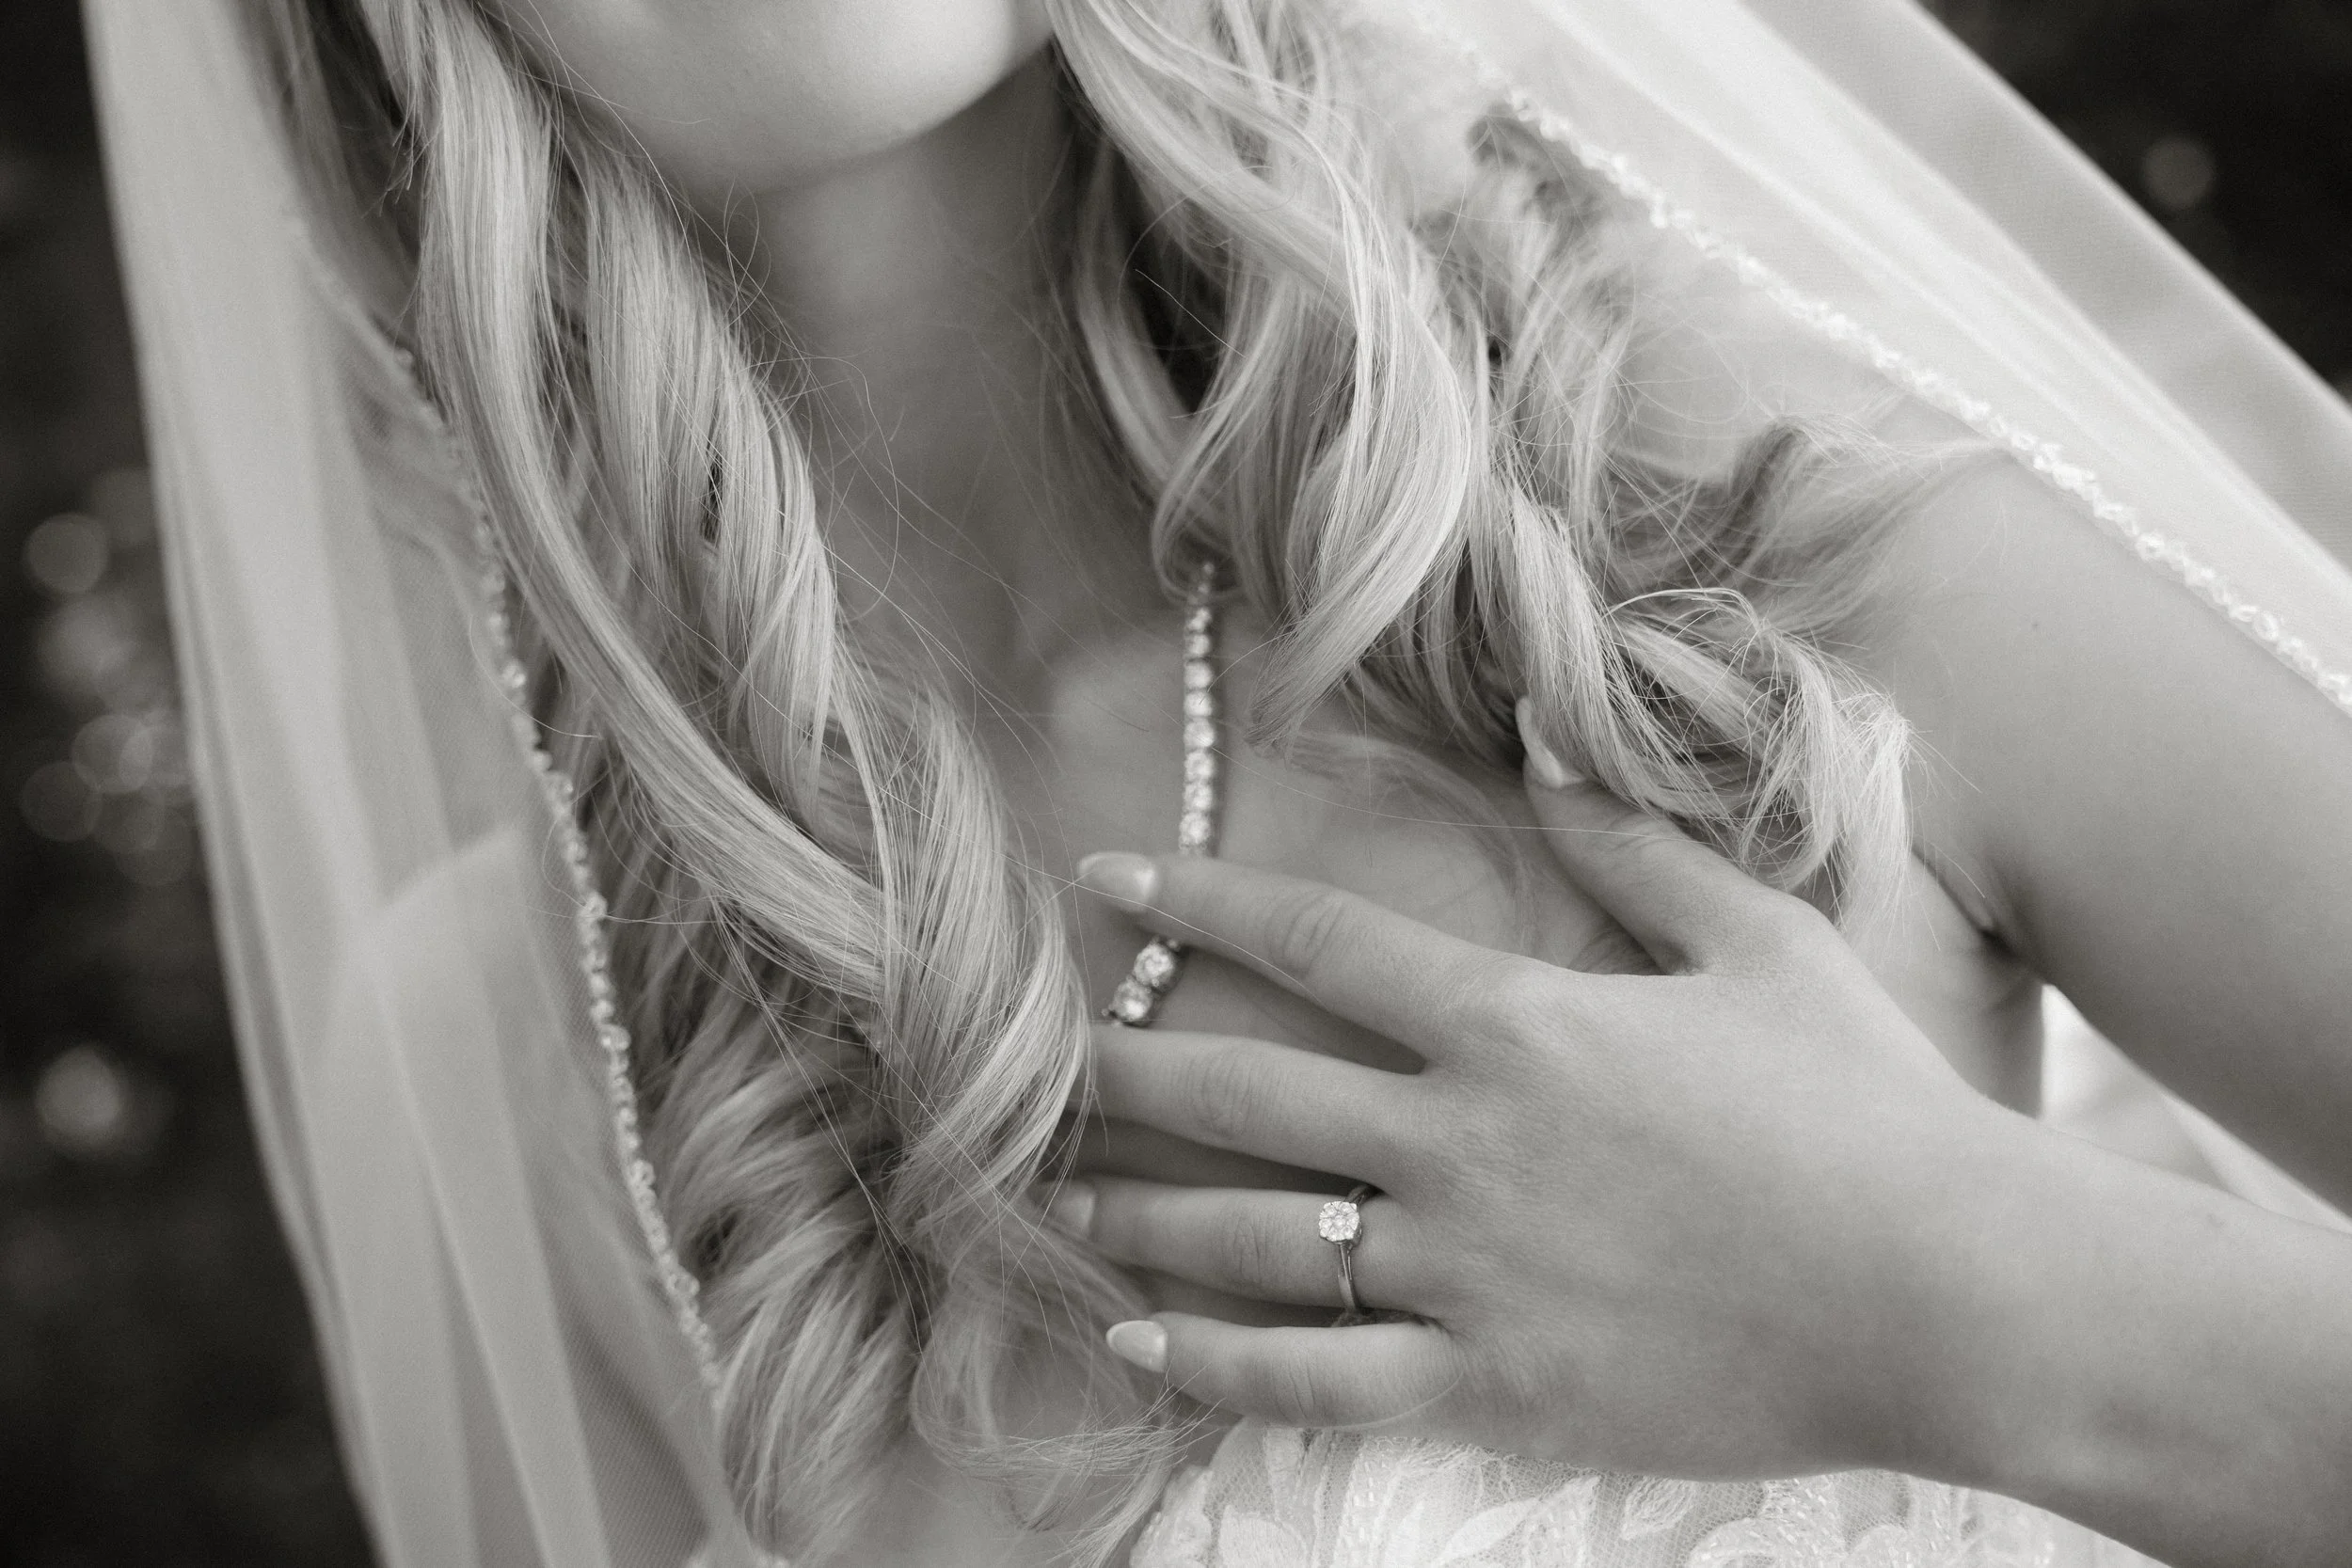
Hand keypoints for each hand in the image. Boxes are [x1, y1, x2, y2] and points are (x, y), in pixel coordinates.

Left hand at [1057, 708, 2028, 1480]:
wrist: (1958, 1294)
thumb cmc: (1868, 1107)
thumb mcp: (1760, 940)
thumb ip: (1630, 841)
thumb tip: (1537, 736)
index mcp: (1520, 1023)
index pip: (1317, 946)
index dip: (1197, 908)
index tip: (1103, 879)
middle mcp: (1465, 1142)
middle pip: (1248, 1095)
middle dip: (1127, 1068)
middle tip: (1034, 1058)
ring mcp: (1470, 1274)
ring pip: (1256, 1242)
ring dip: (1142, 1214)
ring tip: (1058, 1197)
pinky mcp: (1495, 1391)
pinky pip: (1317, 1384)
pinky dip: (1212, 1371)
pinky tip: (1134, 1350)